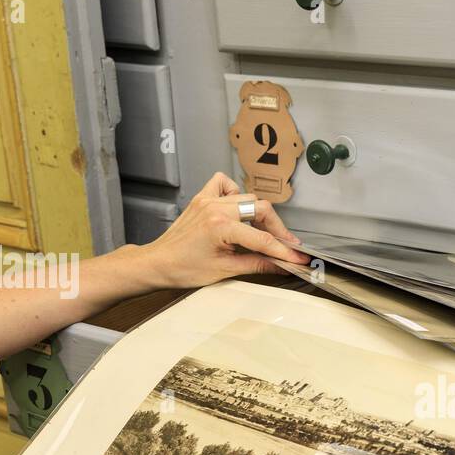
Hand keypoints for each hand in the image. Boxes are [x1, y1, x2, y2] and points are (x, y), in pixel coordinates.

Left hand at [136, 172, 310, 288]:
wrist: (157, 263)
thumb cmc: (182, 269)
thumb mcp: (225, 270)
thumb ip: (257, 264)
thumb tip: (281, 265)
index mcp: (221, 227)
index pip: (263, 238)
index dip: (284, 250)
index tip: (297, 257)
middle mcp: (215, 208)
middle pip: (261, 209)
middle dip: (277, 229)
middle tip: (285, 246)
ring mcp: (208, 200)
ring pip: (247, 197)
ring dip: (260, 214)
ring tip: (264, 232)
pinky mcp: (201, 198)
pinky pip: (224, 184)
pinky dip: (235, 193)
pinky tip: (237, 209)